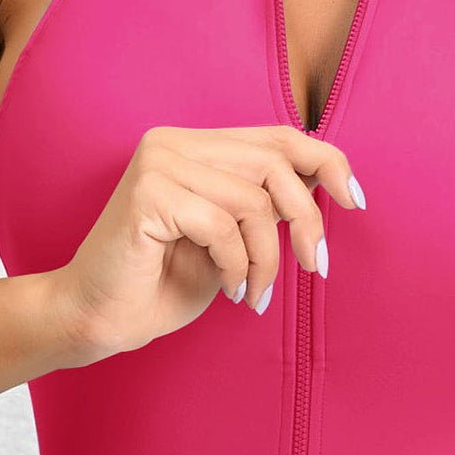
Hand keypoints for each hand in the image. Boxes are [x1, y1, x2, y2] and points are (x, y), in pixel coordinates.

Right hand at [46, 123, 364, 362]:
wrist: (98, 318)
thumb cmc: (162, 285)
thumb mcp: (232, 243)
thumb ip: (265, 208)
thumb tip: (326, 181)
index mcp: (195, 147)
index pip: (278, 136)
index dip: (327, 161)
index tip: (356, 201)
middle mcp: (174, 143)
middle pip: (275, 165)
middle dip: (308, 221)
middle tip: (315, 268)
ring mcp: (158, 163)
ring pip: (253, 202)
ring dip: (267, 259)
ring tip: (254, 293)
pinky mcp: (147, 193)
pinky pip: (223, 226)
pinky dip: (238, 266)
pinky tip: (230, 291)